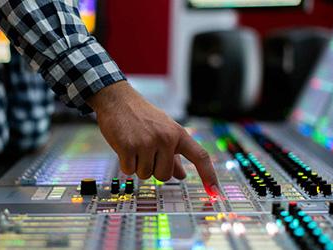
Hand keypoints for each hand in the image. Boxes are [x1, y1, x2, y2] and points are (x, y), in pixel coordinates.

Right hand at [87, 81, 218, 194]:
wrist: (118, 100)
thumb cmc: (142, 116)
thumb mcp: (164, 130)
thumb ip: (174, 154)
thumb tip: (181, 176)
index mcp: (178, 133)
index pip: (200, 156)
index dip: (209, 175)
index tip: (215, 192)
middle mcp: (165, 138)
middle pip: (164, 176)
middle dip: (154, 169)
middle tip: (146, 152)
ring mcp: (146, 143)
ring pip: (145, 175)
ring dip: (138, 166)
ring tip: (134, 145)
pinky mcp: (128, 147)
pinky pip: (129, 170)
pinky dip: (126, 163)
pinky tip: (124, 146)